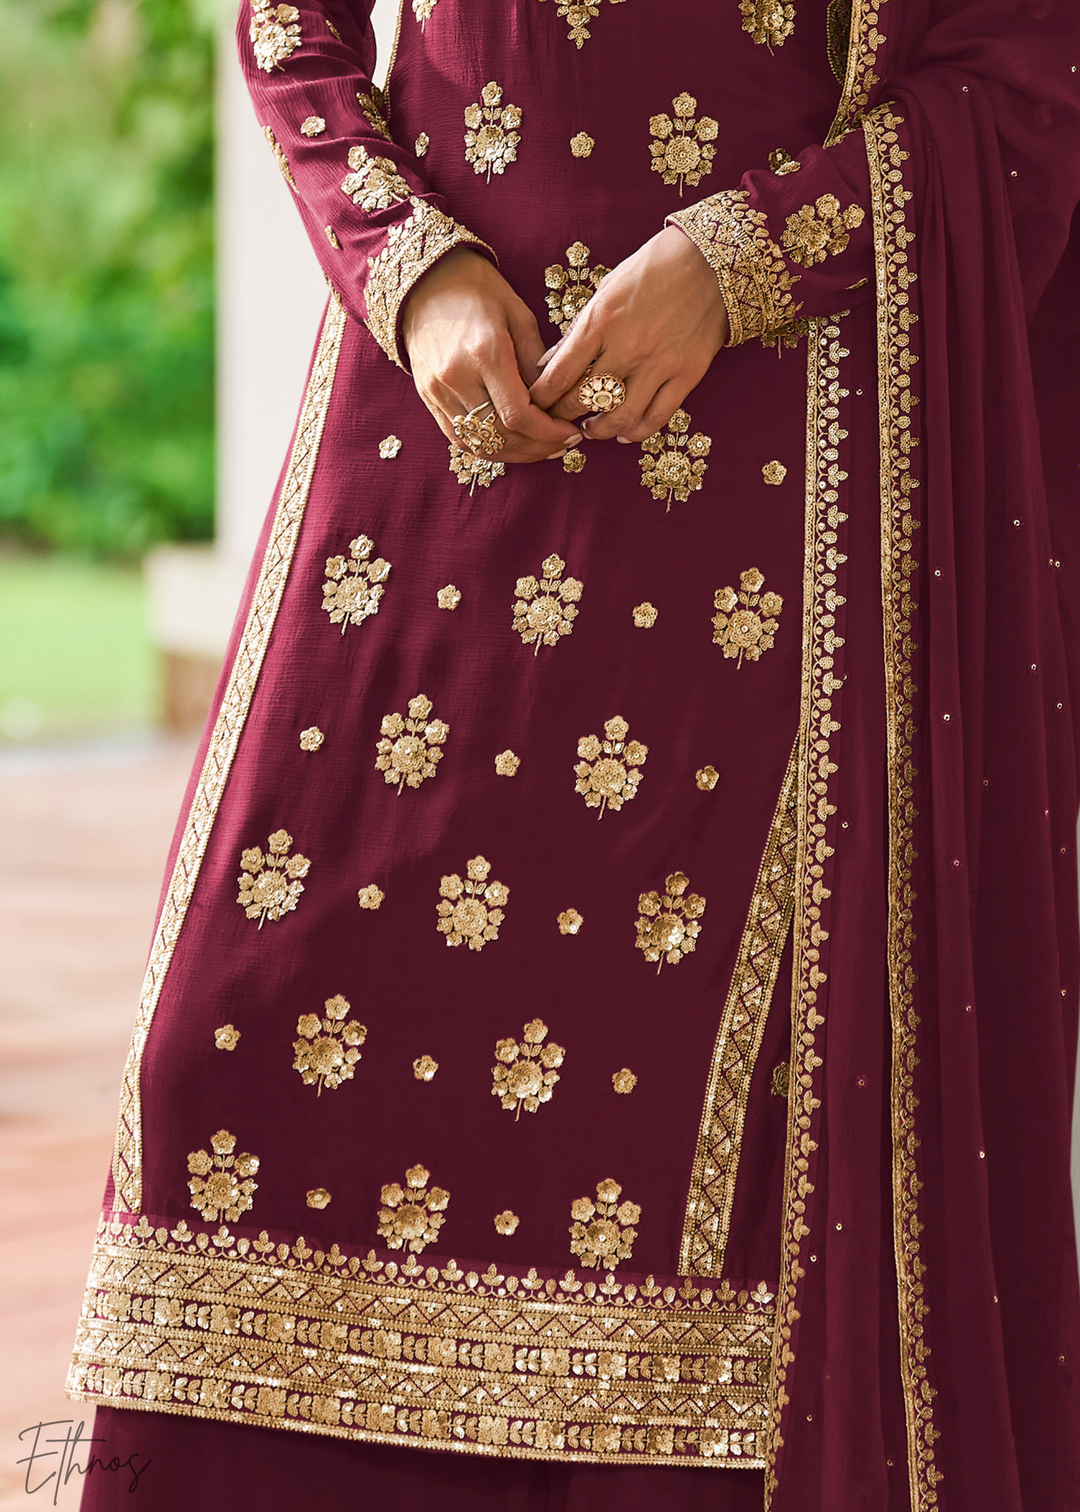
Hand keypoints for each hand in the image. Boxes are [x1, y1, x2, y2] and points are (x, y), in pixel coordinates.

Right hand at [401, 247, 582, 462]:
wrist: (426, 283)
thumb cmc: (480, 292)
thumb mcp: (520, 318)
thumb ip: (538, 365)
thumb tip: (555, 405)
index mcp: (485, 353)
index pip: (518, 414)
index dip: (547, 433)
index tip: (569, 432)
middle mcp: (457, 377)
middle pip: (501, 436)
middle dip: (537, 448)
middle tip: (562, 445)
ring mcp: (437, 391)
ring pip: (480, 445)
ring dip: (515, 454)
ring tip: (540, 448)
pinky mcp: (428, 398)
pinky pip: (460, 439)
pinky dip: (489, 448)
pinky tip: (512, 444)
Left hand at [529, 226, 728, 442]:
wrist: (710, 260)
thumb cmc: (653, 269)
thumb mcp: (607, 290)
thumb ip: (579, 331)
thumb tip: (549, 364)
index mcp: (601, 321)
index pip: (559, 375)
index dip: (542, 398)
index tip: (535, 406)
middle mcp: (627, 347)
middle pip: (584, 399)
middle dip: (563, 416)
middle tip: (557, 421)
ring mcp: (658, 364)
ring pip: (619, 417)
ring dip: (599, 430)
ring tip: (590, 429)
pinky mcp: (686, 375)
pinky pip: (656, 417)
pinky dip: (636, 432)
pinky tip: (624, 433)